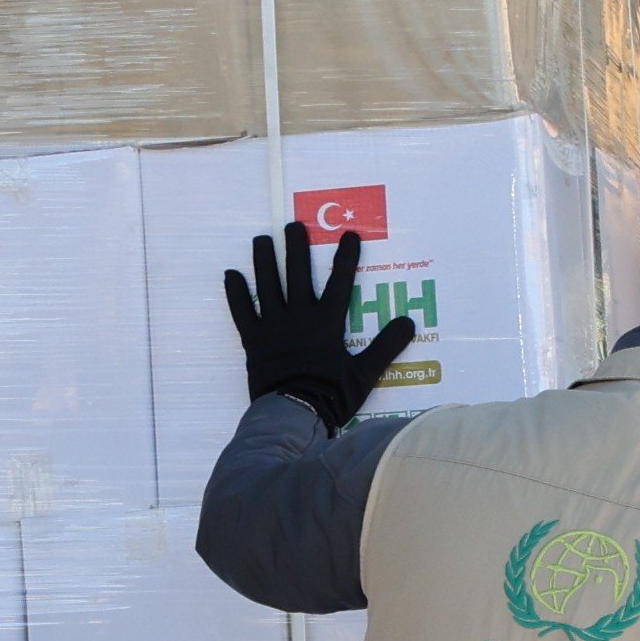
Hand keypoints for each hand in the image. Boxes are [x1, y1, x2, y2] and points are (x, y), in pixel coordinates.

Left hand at [222, 218, 410, 431]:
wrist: (294, 415)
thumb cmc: (332, 396)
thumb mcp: (365, 373)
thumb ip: (386, 346)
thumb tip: (409, 322)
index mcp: (327, 322)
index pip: (340, 281)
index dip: (346, 256)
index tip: (350, 234)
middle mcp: (298, 316)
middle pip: (296, 273)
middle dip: (295, 247)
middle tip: (293, 225)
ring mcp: (273, 327)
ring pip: (267, 285)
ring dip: (264, 260)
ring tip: (260, 239)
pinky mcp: (253, 341)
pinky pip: (242, 312)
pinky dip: (235, 294)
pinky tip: (230, 274)